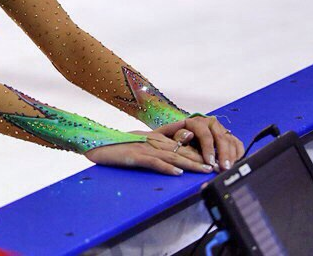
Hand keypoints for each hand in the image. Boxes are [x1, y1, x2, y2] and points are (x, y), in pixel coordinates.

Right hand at [85, 130, 213, 175]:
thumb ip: (153, 150)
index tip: (212, 160)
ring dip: (190, 163)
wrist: (95, 143)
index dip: (197, 153)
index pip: (180, 146)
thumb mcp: (137, 145)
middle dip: (200, 159)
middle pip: (180, 150)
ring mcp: (144, 148)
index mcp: (154, 138)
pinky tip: (177, 173)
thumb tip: (171, 162)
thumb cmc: (115, 146)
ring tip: (204, 170)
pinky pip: (153, 162)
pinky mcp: (134, 156)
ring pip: (171, 156)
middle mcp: (152, 141)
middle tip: (217, 166)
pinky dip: (166, 168)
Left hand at [157, 116, 243, 171]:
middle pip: (221, 138)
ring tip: (229, 168)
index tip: (210, 162)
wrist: (187, 133)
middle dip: (224, 155)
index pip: (205, 135)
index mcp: (197, 122)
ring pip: (230, 141)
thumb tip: (188, 135)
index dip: (208, 149)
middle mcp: (211, 124)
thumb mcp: (174, 135)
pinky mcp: (228, 135)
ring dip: (231, 156)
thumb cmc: (180, 137)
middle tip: (224, 168)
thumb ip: (179, 135)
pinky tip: (236, 162)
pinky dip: (238, 153)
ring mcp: (221, 129)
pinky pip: (237, 143)